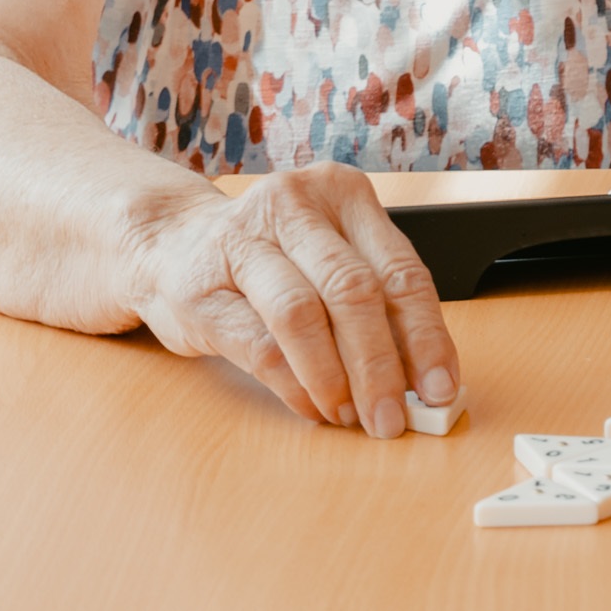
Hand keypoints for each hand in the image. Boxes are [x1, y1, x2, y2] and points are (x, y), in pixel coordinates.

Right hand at [126, 162, 459, 435]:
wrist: (170, 244)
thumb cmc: (270, 257)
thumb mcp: (329, 256)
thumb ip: (375, 303)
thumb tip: (424, 377)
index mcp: (342, 192)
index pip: (402, 268)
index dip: (426, 336)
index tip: (441, 387)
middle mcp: (294, 205)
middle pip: (355, 292)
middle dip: (382, 366)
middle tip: (394, 417)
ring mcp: (242, 240)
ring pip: (304, 316)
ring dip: (336, 379)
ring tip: (352, 416)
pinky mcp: (202, 287)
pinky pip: (260, 346)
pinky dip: (296, 386)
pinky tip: (314, 407)